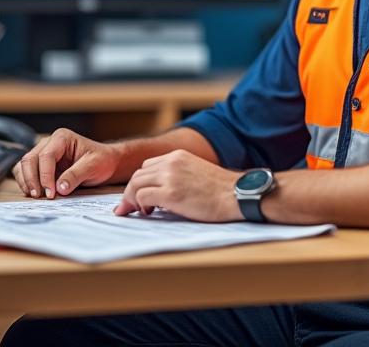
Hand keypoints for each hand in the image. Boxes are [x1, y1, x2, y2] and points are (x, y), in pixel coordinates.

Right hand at [13, 128, 122, 198]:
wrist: (105, 163)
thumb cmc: (101, 161)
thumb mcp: (93, 166)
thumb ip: (76, 175)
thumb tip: (60, 188)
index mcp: (62, 138)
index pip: (46, 156)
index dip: (45, 175)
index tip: (50, 193)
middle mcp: (49, 143)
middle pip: (30, 159)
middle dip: (32, 179)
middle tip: (39, 197)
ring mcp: (43, 153)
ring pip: (24, 165)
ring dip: (26, 181)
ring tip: (35, 196)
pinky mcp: (41, 165)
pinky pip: (25, 172)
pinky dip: (26, 183)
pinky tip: (34, 193)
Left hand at [114, 150, 239, 221]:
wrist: (238, 195)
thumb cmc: (222, 190)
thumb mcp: (197, 172)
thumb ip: (178, 174)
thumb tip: (160, 191)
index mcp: (178, 156)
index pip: (147, 166)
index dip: (141, 182)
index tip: (139, 196)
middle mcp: (171, 162)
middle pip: (138, 175)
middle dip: (131, 192)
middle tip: (130, 208)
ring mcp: (170, 176)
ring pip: (135, 184)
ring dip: (132, 200)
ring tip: (140, 212)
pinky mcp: (170, 193)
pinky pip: (142, 196)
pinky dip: (139, 205)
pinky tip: (149, 213)